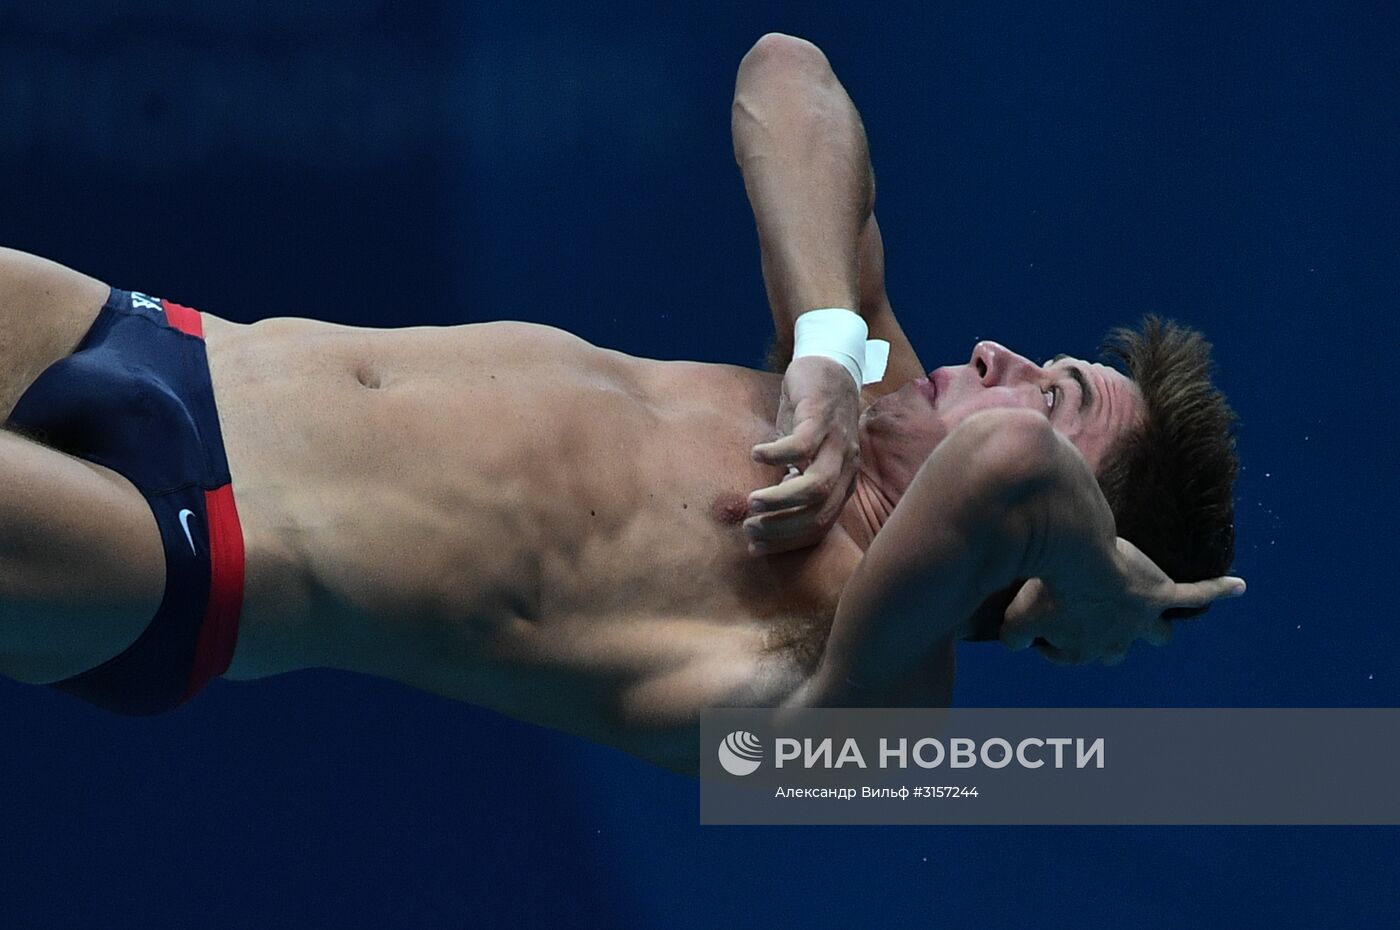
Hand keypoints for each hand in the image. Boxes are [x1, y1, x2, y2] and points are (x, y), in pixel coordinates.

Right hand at [745, 355, 860, 555]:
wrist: (828, 366)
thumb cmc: (810, 418)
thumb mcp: (804, 458)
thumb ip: (792, 484)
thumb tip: (764, 514)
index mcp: (843, 482)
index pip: (820, 526)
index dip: (787, 542)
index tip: (756, 547)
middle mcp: (845, 467)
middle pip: (821, 513)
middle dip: (782, 528)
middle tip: (750, 528)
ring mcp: (837, 442)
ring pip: (817, 486)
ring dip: (782, 500)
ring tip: (752, 501)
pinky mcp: (822, 416)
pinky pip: (802, 445)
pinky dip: (778, 455)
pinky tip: (756, 454)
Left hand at [999, 536, 1245, 665]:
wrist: (1078, 560)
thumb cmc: (1046, 590)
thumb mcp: (1014, 619)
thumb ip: (1011, 638)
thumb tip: (1012, 645)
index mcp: (1082, 652)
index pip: (1069, 656)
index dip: (1054, 641)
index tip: (1038, 624)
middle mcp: (1118, 643)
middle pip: (1118, 651)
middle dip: (1110, 639)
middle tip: (1094, 617)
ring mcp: (1143, 620)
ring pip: (1160, 635)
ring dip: (1155, 628)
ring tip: (1158, 617)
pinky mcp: (1163, 593)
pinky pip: (1197, 594)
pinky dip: (1218, 591)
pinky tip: (1237, 586)